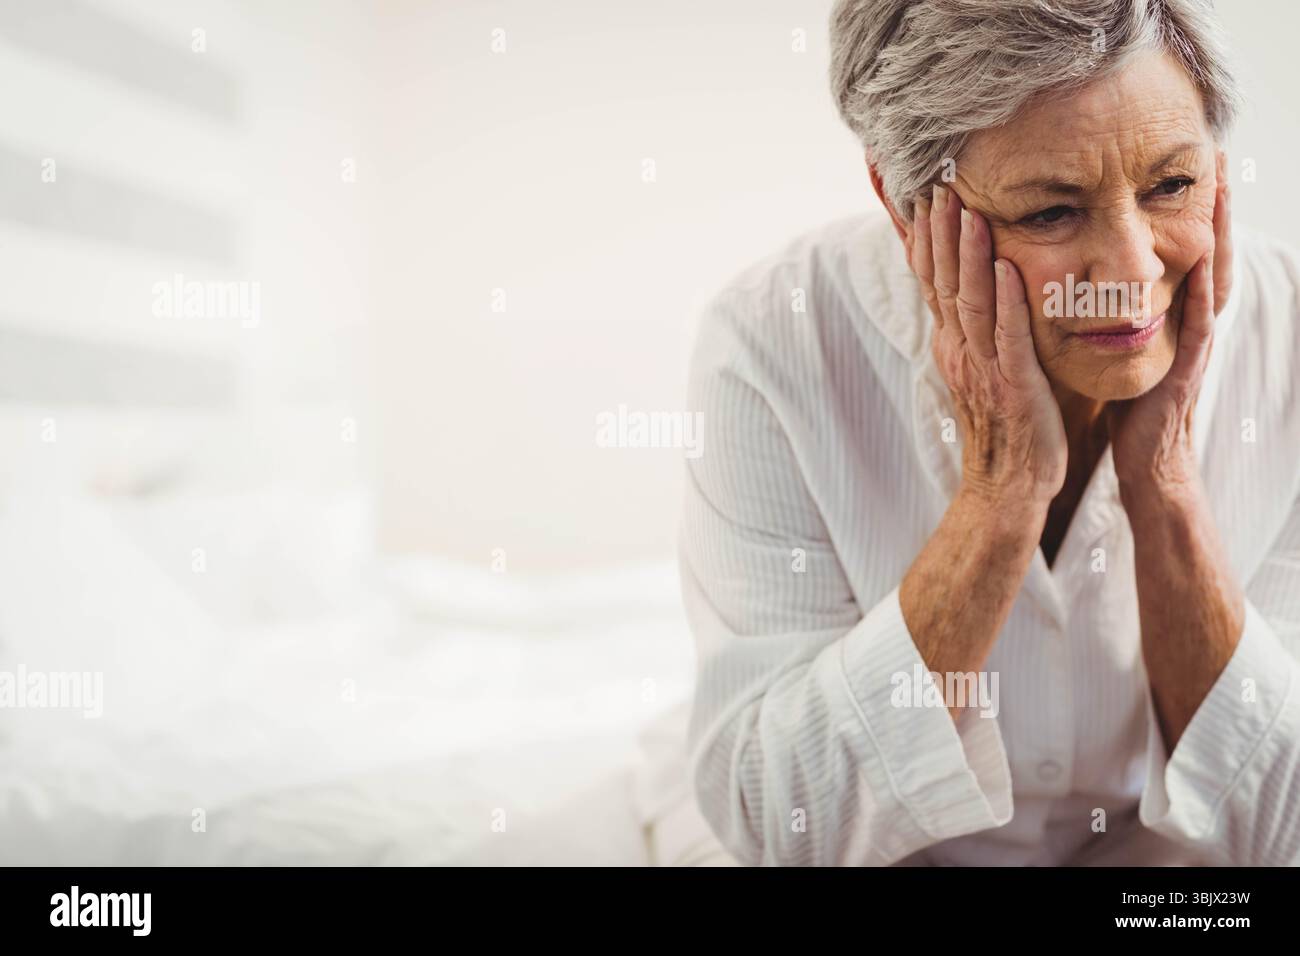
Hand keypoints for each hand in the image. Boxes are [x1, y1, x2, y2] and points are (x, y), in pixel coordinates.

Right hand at [908, 184, 1067, 505]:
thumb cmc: (1005, 430)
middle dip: (940, 233)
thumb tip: (969, 294)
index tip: (925, 199)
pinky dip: (1007, 301)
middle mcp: (959, 352)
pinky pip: (1008, 337)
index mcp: (952, 346)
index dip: (927, 241)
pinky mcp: (1013, 384)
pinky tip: (1007, 268)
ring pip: (970, 302)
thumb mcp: (981, 372)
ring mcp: (983, 368)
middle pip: (943, 283)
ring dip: (968, 255)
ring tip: (967, 211)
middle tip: (938, 186)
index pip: (932, 283)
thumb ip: (975, 331)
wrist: (1009, 486)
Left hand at [1109, 152, 1232, 494]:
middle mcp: (1190, 322)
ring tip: (1222, 191)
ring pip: (1213, 279)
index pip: (1187, 251)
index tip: (1193, 163)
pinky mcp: (1184, 370)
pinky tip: (1200, 264)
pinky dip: (1200, 295)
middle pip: (1210, 253)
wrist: (1143, 458)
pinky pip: (1196, 327)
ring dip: (1220, 236)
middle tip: (1221, 158)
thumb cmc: (1130, 403)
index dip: (1191, 211)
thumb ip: (1119, 312)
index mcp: (1173, 313)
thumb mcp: (1124, 346)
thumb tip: (1094, 277)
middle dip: (1217, 208)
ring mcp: (1194, 344)